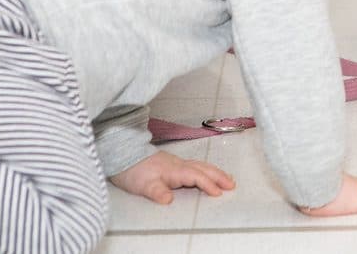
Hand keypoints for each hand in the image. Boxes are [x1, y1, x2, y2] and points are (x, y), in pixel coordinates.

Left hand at [110, 151, 235, 204]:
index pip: (196, 177)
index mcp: (175, 171)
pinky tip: (207, 172)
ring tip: (227, 178)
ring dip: (215, 172)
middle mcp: (180, 165)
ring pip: (201, 165)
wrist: (123, 155)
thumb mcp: (142, 185)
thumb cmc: (133, 171)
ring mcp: (177, 163)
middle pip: (204, 169)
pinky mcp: (174, 163)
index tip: (218, 193)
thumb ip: (157, 192)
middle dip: (219, 176)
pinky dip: (206, 169)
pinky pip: (196, 165)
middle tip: (232, 184)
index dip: (208, 184)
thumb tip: (169, 200)